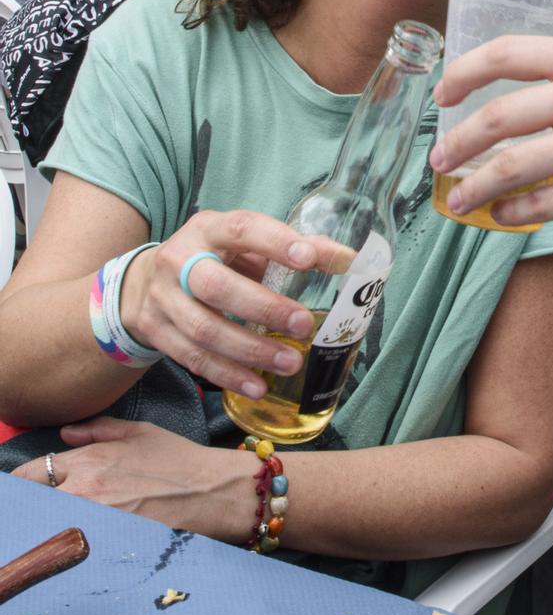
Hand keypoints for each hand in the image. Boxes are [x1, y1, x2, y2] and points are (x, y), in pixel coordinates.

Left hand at [13, 420, 254, 541]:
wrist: (212, 492)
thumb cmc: (180, 460)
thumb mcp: (140, 433)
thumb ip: (97, 430)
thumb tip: (66, 434)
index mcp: (89, 461)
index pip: (32, 473)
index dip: (25, 480)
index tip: (29, 485)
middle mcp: (85, 492)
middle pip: (34, 503)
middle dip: (36, 503)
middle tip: (46, 506)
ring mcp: (95, 521)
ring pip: (52, 526)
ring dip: (54, 522)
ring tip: (68, 522)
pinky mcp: (109, 543)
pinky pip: (77, 545)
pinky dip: (76, 542)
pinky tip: (86, 540)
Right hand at [118, 212, 354, 399]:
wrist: (143, 284)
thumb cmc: (211, 261)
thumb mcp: (244, 246)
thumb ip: (292, 249)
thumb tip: (346, 258)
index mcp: (207, 229)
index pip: (241, 229)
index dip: (274, 242)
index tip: (308, 258)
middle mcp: (178, 261)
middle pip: (217, 287)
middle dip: (264, 308)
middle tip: (303, 324)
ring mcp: (162, 299)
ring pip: (204, 330)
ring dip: (251, 351)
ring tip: (290, 362)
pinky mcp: (156, 332)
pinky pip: (193, 359)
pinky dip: (228, 375)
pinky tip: (257, 385)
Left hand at [431, 38, 552, 236]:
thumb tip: (515, 98)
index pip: (506, 54)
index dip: (462, 75)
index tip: (443, 95)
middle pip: (497, 116)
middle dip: (455, 142)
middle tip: (439, 158)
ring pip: (509, 166)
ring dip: (473, 186)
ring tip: (459, 199)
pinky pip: (540, 206)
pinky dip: (510, 213)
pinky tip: (502, 215)